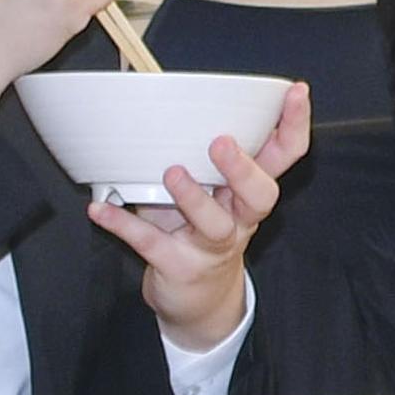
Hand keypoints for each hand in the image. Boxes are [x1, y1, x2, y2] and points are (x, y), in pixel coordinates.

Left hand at [94, 81, 309, 349]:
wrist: (198, 302)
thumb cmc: (200, 233)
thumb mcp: (212, 194)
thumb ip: (199, 157)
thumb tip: (162, 98)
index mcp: (249, 193)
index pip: (284, 156)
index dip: (293, 124)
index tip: (295, 92)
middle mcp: (240, 219)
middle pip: (260, 194)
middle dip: (243, 169)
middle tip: (221, 143)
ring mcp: (212, 246)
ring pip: (214, 223)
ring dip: (193, 198)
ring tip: (172, 174)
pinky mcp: (179, 266)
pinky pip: (151, 244)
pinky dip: (123, 224)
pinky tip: (99, 210)